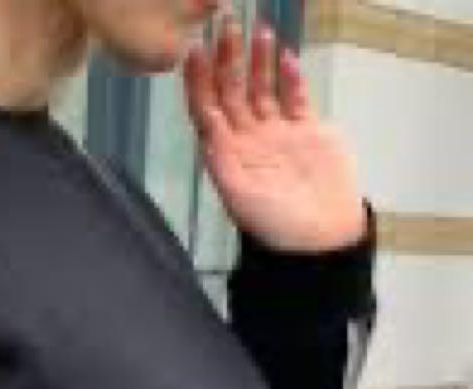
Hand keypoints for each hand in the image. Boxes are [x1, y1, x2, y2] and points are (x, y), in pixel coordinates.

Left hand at [182, 13, 368, 253]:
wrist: (318, 238)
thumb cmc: (274, 226)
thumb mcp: (239, 194)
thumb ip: (222, 160)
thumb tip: (205, 131)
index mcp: (226, 155)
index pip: (207, 109)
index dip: (199, 81)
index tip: (195, 51)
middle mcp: (247, 140)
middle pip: (233, 91)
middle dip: (228, 58)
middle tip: (226, 24)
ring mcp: (277, 134)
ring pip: (263, 88)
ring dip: (258, 60)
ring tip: (258, 31)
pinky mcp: (307, 132)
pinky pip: (295, 97)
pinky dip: (290, 77)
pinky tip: (286, 57)